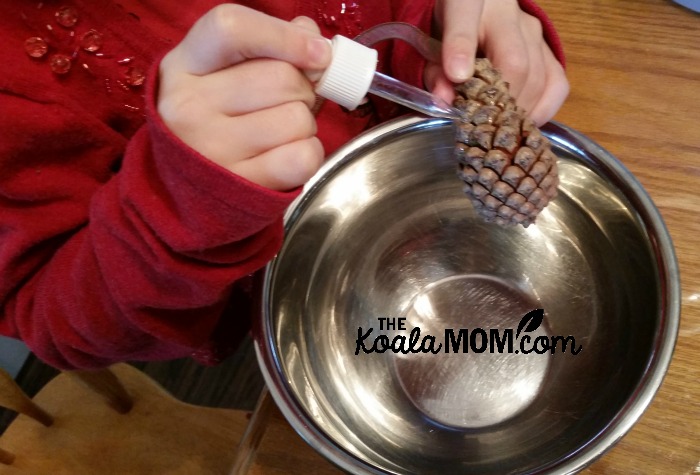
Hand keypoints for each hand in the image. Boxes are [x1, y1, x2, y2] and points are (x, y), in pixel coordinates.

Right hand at [157, 5, 330, 189]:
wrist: (185, 188)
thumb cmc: (214, 119)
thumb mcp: (220, 73)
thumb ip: (266, 44)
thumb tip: (312, 37)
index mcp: (183, 66)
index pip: (232, 28)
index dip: (285, 36)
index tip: (318, 53)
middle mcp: (189, 106)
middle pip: (281, 77)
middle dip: (303, 88)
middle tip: (290, 102)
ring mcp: (212, 149)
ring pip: (297, 118)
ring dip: (305, 124)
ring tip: (281, 131)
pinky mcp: (241, 184)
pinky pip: (303, 157)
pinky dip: (309, 153)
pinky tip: (288, 154)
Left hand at [427, 0, 568, 125]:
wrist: (478, 15)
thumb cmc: (451, 33)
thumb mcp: (433, 45)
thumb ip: (435, 71)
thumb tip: (444, 102)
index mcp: (468, 1)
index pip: (465, 15)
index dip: (461, 47)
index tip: (457, 75)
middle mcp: (507, 13)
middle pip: (513, 61)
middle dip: (498, 100)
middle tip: (483, 125)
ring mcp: (533, 31)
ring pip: (537, 76)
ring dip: (519, 110)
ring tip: (501, 128)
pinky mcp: (548, 49)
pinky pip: (556, 83)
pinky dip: (543, 108)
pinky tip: (524, 122)